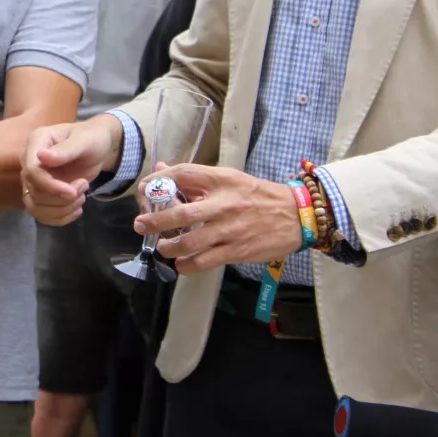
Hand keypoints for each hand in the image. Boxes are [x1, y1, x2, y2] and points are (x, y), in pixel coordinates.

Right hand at [21, 116, 122, 225]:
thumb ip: (65, 150)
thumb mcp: (84, 141)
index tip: (72, 192)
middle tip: (84, 186)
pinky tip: (76, 210)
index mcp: (36, 142)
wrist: (98, 149)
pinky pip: (41, 214)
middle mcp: (29, 160)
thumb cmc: (92, 139)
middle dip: (61, 198)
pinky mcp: (40, 193)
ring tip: (82, 197)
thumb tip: (41, 157)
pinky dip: (59, 218)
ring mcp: (33, 178)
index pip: (31, 171)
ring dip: (62, 209)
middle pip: (34, 191)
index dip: (50, 186)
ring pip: (35, 206)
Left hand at [135, 165, 301, 275]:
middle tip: (140, 225)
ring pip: (189, 242)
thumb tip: (162, 170)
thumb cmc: (259, 196)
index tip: (145, 190)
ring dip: (168, 247)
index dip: (158, 181)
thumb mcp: (230, 178)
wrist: (297, 215)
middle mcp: (224, 204)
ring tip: (162, 247)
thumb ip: (196, 177)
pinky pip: (204, 262)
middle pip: (180, 212)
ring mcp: (230, 230)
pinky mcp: (237, 251)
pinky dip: (187, 266)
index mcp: (221, 180)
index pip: (183, 174)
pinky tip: (181, 264)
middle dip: (154, 220)